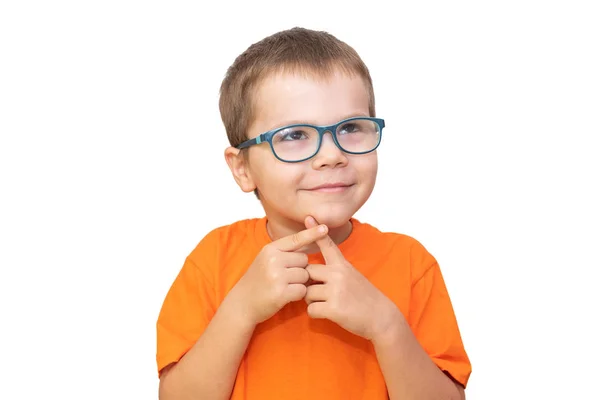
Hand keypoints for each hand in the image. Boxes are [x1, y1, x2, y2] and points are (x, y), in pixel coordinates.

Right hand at [230, 223, 328, 325]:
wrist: (242, 303)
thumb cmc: (258, 280)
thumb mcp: (265, 259)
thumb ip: (283, 251)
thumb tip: (308, 240)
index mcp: (270, 249)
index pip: (295, 239)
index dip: (311, 233)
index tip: (325, 228)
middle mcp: (273, 260)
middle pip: (304, 260)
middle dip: (300, 269)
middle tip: (285, 278)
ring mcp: (277, 276)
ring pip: (305, 275)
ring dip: (300, 283)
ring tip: (284, 286)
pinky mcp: (281, 293)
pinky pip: (302, 289)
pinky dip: (298, 294)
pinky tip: (286, 296)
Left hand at [304, 216, 399, 340]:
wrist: (381, 318)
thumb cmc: (365, 298)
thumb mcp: (353, 276)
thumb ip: (336, 270)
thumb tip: (314, 271)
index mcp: (343, 266)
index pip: (328, 245)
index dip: (317, 232)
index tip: (308, 217)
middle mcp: (338, 275)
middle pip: (307, 272)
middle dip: (307, 283)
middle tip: (318, 292)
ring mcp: (336, 291)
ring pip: (306, 293)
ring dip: (311, 301)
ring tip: (326, 303)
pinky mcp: (334, 308)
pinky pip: (311, 309)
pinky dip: (315, 313)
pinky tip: (327, 314)